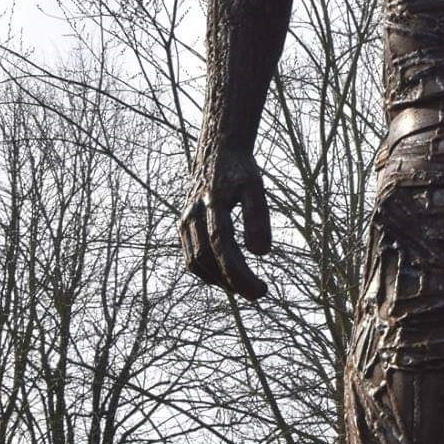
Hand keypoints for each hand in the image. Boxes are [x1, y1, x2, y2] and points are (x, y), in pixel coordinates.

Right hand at [178, 146, 271, 300]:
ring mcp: (184, 221)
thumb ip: (258, 218)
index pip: (223, 248)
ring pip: (195, 263)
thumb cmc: (239, 170)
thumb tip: (261, 254)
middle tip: (258, 292)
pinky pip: (190, 257)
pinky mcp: (182, 225)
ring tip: (244, 286)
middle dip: (233, 282)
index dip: (240, 274)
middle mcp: (192, 214)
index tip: (261, 289)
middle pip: (208, 260)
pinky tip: (227, 276)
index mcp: (212, 203)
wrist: (215, 151)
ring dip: (219, 280)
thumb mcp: (255, 187)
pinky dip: (207, 272)